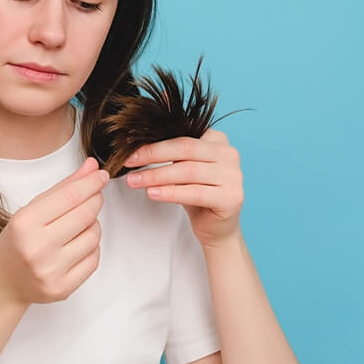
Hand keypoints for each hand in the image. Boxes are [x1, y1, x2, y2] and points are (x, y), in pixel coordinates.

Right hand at [0, 157, 109, 306]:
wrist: (3, 282)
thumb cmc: (16, 242)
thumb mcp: (31, 210)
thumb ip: (62, 189)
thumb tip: (91, 168)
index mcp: (25, 223)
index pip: (70, 196)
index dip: (91, 183)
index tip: (100, 175)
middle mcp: (37, 248)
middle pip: (85, 215)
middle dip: (95, 200)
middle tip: (94, 196)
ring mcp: (51, 271)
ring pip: (93, 237)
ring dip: (93, 225)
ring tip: (78, 225)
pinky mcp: (63, 288)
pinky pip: (94, 259)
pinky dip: (91, 247)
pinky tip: (77, 245)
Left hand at [123, 128, 243, 248]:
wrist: (216, 227)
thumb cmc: (197, 194)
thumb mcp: (183, 169)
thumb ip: (170, 155)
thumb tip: (136, 149)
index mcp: (218, 140)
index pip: (182, 136)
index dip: (154, 144)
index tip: (130, 153)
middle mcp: (229, 154)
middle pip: (185, 149)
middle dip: (153, 156)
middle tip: (129, 164)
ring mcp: (233, 175)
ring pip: (188, 171)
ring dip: (156, 176)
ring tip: (135, 181)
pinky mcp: (231, 197)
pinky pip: (195, 192)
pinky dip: (171, 192)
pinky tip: (152, 194)